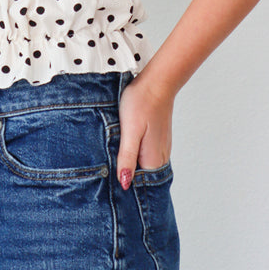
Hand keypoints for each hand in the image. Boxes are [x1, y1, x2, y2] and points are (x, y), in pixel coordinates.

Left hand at [116, 73, 174, 189]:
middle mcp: (160, 158)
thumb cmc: (142, 103)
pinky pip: (145, 155)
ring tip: (112, 161)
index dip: (124, 187)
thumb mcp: (130, 131)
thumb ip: (127, 158)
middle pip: (142, 177)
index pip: (139, 185)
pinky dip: (135, 156)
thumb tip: (125, 183)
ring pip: (143, 166)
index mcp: (153, 160)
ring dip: (130, 166)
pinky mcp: (157, 139)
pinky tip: (123, 148)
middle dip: (126, 178)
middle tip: (107, 174)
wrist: (157, 82)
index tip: (109, 186)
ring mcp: (160, 148)